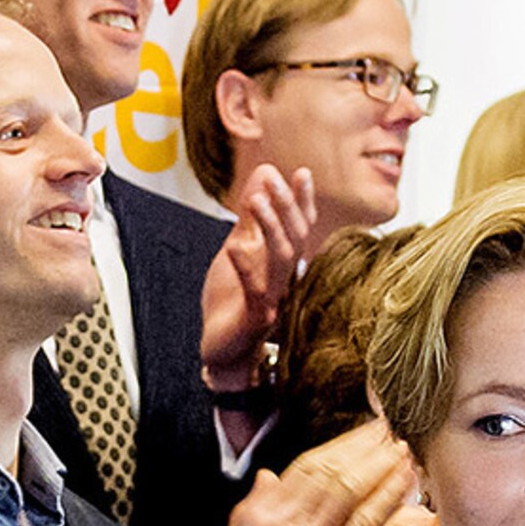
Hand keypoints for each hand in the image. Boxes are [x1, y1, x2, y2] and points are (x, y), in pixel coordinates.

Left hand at [200, 165, 315, 397]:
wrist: (222, 353)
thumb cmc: (231, 303)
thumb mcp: (239, 249)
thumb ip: (251, 216)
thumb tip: (265, 172)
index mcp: (282, 264)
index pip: (300, 228)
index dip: (302, 201)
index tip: (303, 172)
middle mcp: (283, 280)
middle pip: (294, 239)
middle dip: (286, 206)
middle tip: (274, 178)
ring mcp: (272, 300)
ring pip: (280, 260)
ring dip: (270, 228)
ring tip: (254, 200)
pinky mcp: (254, 319)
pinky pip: (254, 291)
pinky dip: (245, 268)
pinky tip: (234, 247)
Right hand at [212, 420, 414, 525]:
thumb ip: (255, 508)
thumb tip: (270, 477)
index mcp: (259, 515)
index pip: (304, 467)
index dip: (339, 446)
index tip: (361, 435)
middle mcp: (283, 524)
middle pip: (331, 471)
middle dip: (365, 446)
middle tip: (389, 430)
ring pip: (351, 489)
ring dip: (381, 465)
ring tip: (402, 448)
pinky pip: (366, 522)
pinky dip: (388, 497)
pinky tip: (404, 482)